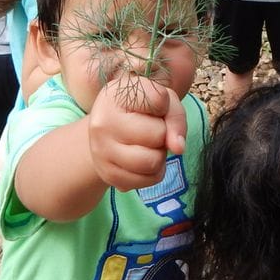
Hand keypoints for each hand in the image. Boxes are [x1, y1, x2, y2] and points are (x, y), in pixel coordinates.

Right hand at [87, 74, 186, 191]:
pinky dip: (154, 172)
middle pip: (158, 136)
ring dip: (160, 155)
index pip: (158, 101)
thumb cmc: (138, 109)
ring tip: (149, 145)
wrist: (105, 129)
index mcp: (113, 97)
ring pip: (152, 162)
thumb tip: (178, 148)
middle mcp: (102, 124)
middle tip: (151, 128)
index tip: (151, 104)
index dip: (164, 105)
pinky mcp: (107, 175)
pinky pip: (148, 181)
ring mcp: (101, 152)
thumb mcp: (160, 100)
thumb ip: (175, 117)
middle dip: (162, 133)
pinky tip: (143, 159)